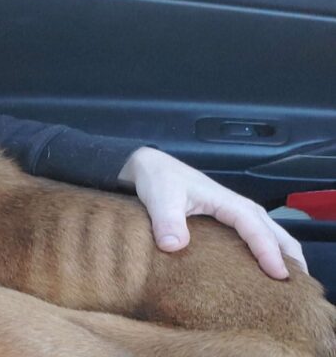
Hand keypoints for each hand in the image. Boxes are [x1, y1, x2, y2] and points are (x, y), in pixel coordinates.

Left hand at [118, 147, 306, 278]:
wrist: (147, 166)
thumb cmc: (157, 179)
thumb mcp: (160, 198)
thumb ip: (167, 220)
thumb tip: (175, 246)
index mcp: (225, 200)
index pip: (253, 226)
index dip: (267, 250)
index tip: (278, 273)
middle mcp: (233, 205)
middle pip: (271, 228)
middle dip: (288, 251)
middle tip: (299, 280)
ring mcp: (228, 210)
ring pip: (264, 229)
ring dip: (280, 249)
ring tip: (291, 276)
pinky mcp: (220, 217)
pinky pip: (251, 232)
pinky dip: (264, 246)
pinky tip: (261, 264)